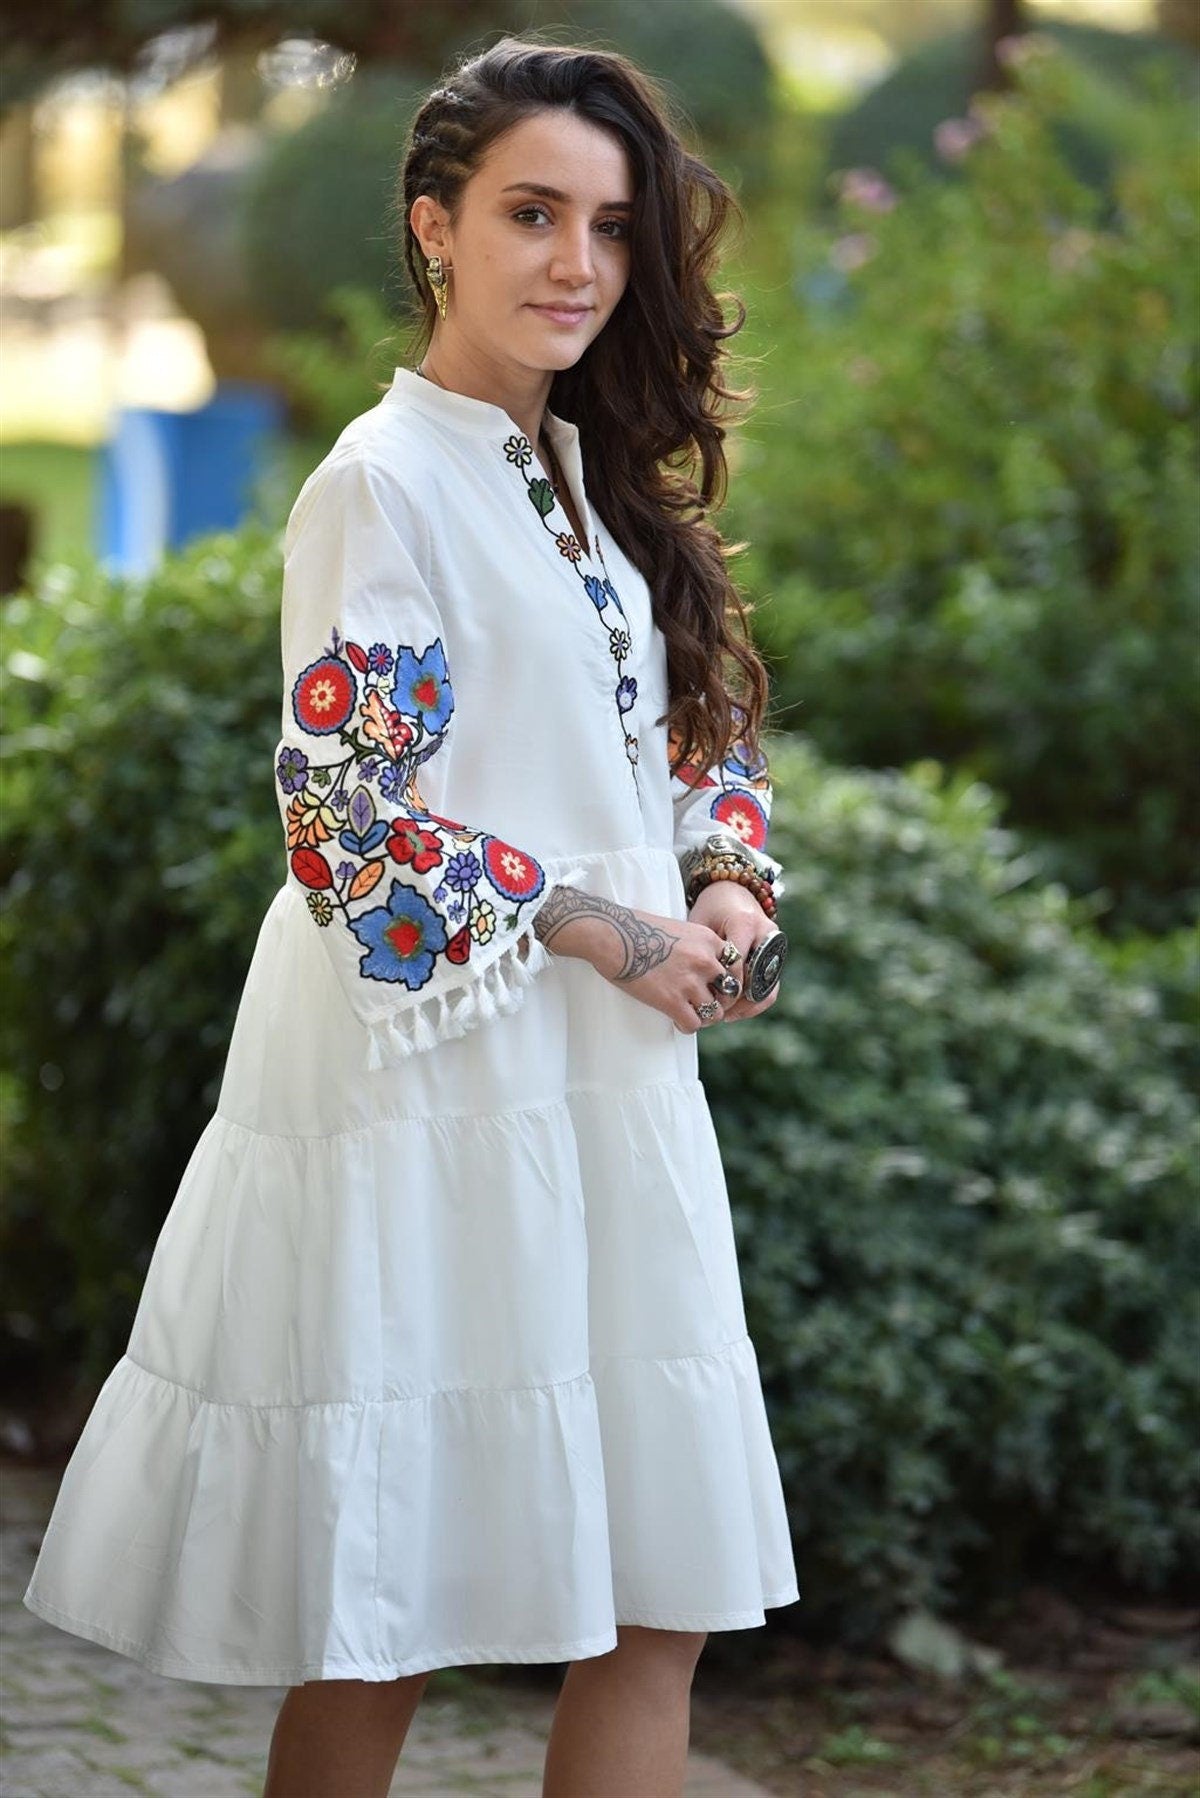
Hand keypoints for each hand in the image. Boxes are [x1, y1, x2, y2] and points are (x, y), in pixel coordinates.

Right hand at [530, 884, 736, 1034]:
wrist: (613, 936)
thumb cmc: (637, 929)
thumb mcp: (678, 928)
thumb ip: (697, 946)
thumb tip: (705, 964)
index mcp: (708, 940)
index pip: (736, 965)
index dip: (728, 979)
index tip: (717, 985)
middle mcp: (705, 961)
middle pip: (730, 991)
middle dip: (720, 1000)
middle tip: (705, 1003)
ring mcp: (689, 982)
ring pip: (715, 1012)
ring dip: (704, 1016)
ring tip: (690, 1013)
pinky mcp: (672, 1001)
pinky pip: (693, 1024)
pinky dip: (686, 1025)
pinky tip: (676, 1019)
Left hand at [684, 878, 780, 1023]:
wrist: (734, 890)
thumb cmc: (712, 907)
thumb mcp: (700, 924)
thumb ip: (702, 952)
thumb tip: (691, 986)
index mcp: (744, 923)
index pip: (737, 964)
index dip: (723, 986)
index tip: (707, 999)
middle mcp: (765, 934)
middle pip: (755, 978)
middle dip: (736, 1000)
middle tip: (715, 1012)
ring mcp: (774, 945)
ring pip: (768, 986)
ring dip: (748, 1005)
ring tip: (726, 1016)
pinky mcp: (776, 954)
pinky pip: (770, 985)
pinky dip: (754, 1000)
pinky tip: (736, 1011)